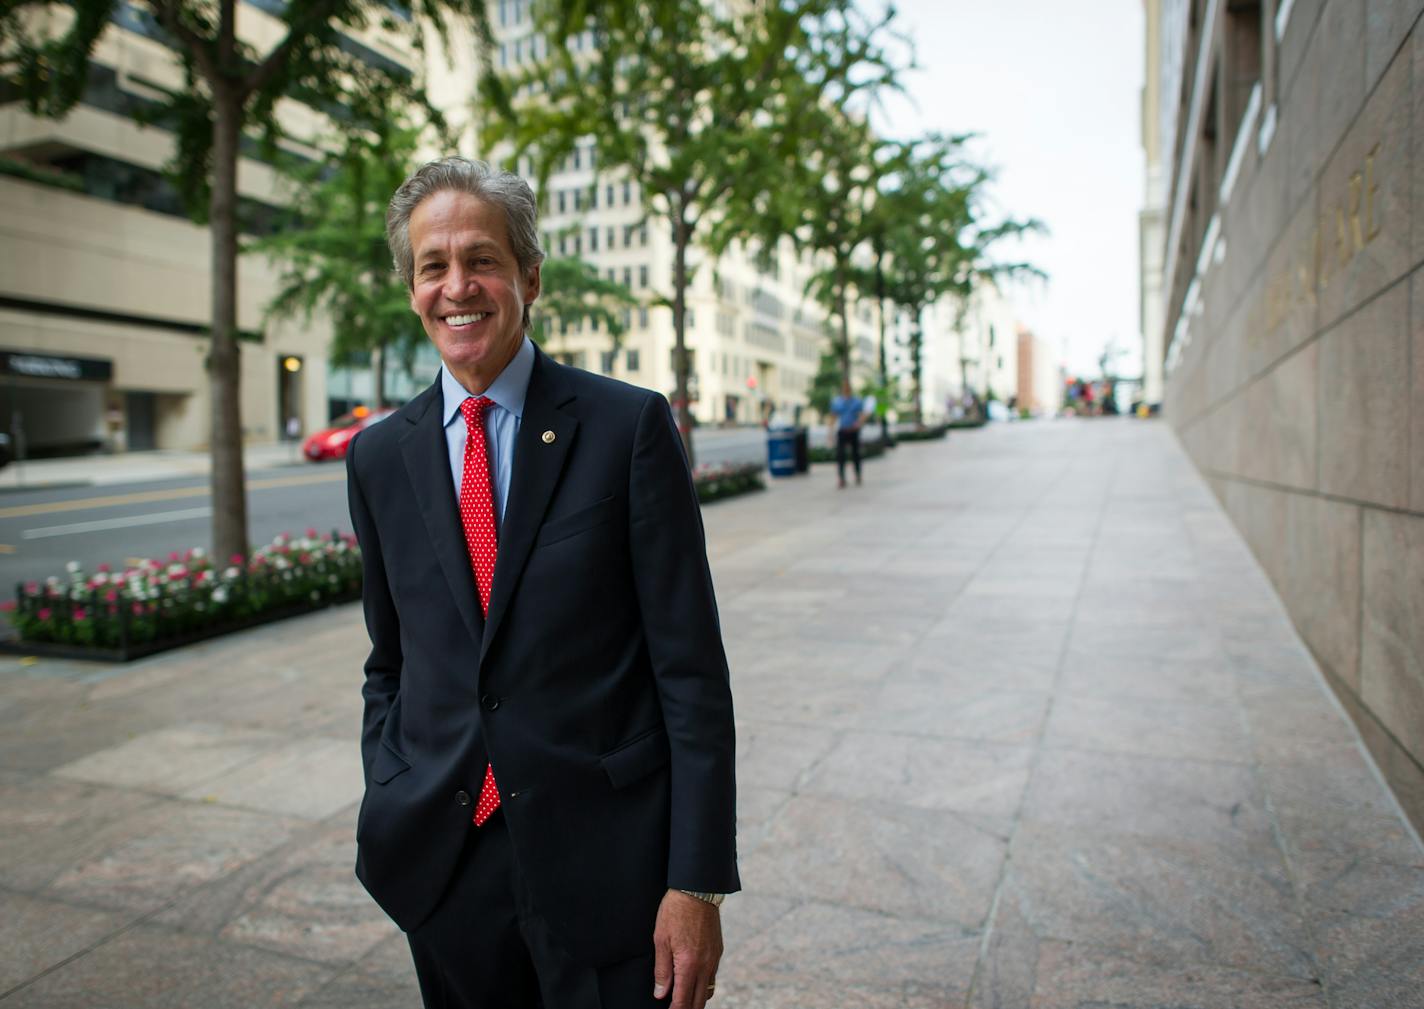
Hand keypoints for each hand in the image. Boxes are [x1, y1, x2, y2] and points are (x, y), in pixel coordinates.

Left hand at [652, 889, 722, 1007]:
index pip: (682, 1001)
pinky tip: (693, 980)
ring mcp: (714, 958)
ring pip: (708, 991)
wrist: (697, 890)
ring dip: (697, 999)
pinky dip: (704, 984)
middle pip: (698, 1002)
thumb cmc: (675, 912)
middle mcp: (705, 965)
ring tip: (684, 998)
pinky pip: (712, 976)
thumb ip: (661, 970)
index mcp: (688, 964)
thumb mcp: (661, 940)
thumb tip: (660, 993)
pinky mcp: (718, 950)